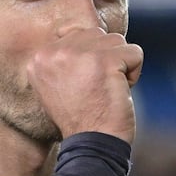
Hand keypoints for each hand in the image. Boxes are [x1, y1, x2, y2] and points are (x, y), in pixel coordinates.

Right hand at [25, 28, 141, 143]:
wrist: (91, 145)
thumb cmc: (80, 118)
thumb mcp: (57, 85)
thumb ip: (63, 57)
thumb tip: (74, 29)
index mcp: (40, 57)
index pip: (77, 34)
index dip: (90, 61)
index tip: (84, 88)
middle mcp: (55, 52)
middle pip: (98, 34)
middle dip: (105, 61)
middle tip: (96, 90)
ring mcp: (80, 54)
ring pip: (117, 41)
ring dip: (120, 67)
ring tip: (106, 91)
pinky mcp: (105, 61)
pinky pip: (135, 53)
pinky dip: (134, 73)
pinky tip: (119, 92)